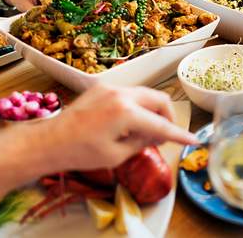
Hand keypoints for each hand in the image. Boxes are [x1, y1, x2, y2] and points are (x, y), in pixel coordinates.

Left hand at [35, 85, 197, 171]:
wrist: (49, 141)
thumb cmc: (80, 153)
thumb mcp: (116, 155)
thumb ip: (142, 143)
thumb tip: (157, 137)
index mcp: (126, 113)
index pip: (161, 125)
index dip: (179, 135)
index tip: (193, 140)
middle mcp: (122, 94)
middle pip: (159, 99)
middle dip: (167, 117)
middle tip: (165, 135)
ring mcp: (111, 88)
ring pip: (145, 94)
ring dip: (152, 110)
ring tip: (146, 130)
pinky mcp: (102, 87)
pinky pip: (130, 93)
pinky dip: (137, 105)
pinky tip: (130, 122)